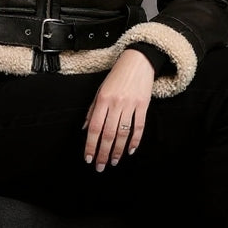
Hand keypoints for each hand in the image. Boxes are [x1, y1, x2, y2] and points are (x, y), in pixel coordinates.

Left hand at [83, 49, 154, 171]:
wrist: (138, 61)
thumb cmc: (117, 76)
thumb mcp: (100, 90)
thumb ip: (92, 110)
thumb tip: (84, 129)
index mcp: (102, 99)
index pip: (94, 127)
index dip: (90, 145)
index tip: (88, 158)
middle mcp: (116, 103)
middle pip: (108, 134)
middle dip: (103, 153)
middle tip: (100, 166)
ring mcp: (130, 104)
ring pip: (123, 133)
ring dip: (117, 150)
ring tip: (114, 161)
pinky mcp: (143, 105)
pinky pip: (139, 127)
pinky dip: (135, 140)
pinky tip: (130, 150)